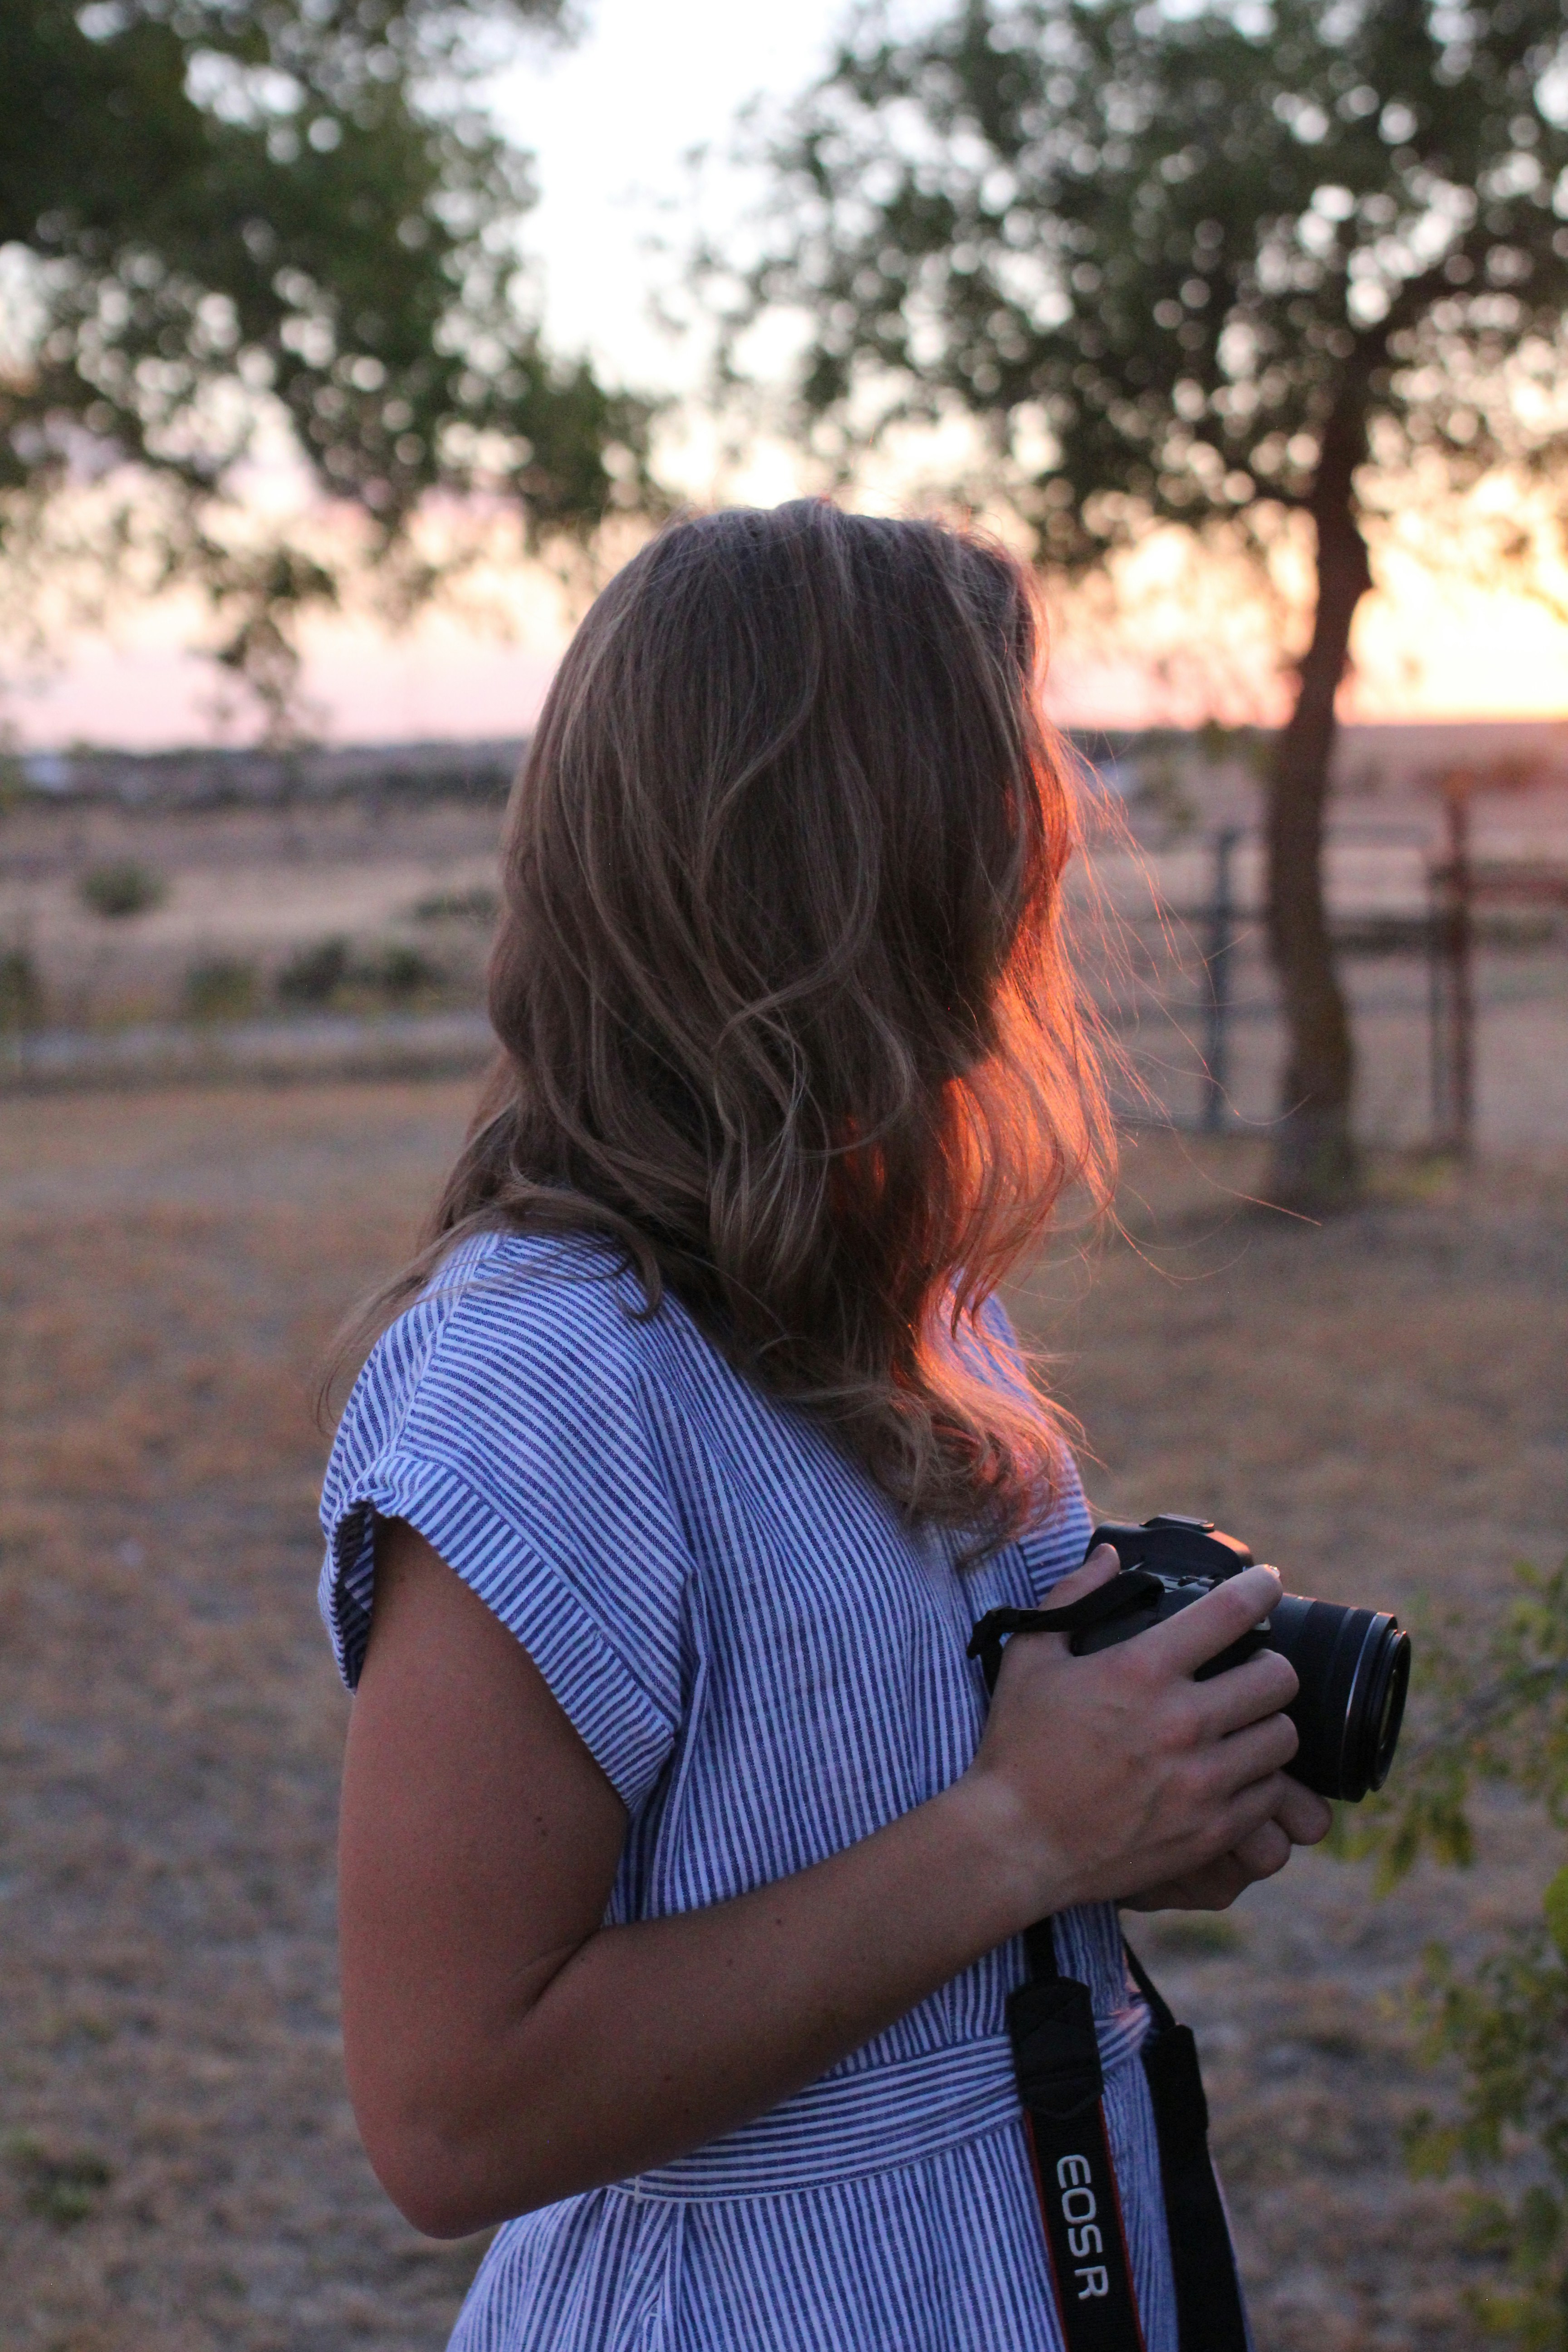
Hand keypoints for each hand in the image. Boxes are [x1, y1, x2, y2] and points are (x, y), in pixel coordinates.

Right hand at [956, 1542, 1305, 1927]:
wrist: (1015, 1844)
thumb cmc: (1018, 1748)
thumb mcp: (1030, 1658)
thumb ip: (1072, 1597)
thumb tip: (1110, 1556)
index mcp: (1140, 1672)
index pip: (1231, 1613)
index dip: (1261, 1587)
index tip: (1268, 1581)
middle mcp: (1181, 1724)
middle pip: (1278, 1678)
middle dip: (1270, 1666)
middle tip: (1254, 1669)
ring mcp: (1201, 1782)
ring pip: (1284, 1738)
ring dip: (1269, 1724)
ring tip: (1247, 1724)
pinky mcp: (1210, 1831)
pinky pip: (1269, 1795)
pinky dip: (1259, 1780)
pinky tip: (1234, 1773)